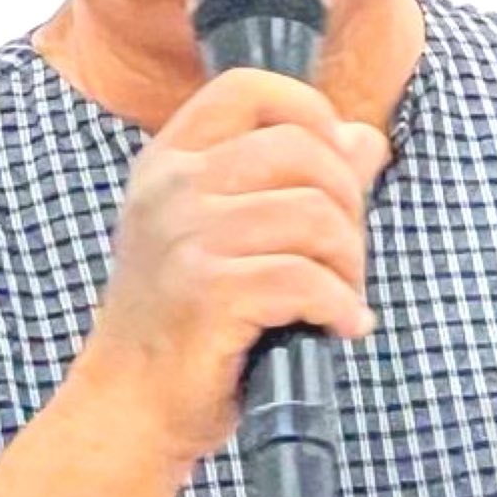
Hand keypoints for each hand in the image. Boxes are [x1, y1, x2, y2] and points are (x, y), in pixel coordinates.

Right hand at [70, 67, 390, 468]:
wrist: (129, 408)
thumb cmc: (186, 320)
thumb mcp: (227, 234)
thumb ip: (295, 181)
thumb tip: (368, 139)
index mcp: (171, 160)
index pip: (248, 88)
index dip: (309, 110)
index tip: (335, 163)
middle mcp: (172, 187)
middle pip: (301, 149)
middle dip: (348, 203)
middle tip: (346, 256)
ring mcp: (186, 237)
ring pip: (315, 215)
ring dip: (350, 262)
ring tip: (343, 296)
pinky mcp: (209, 292)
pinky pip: (309, 279)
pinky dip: (342, 306)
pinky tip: (341, 326)